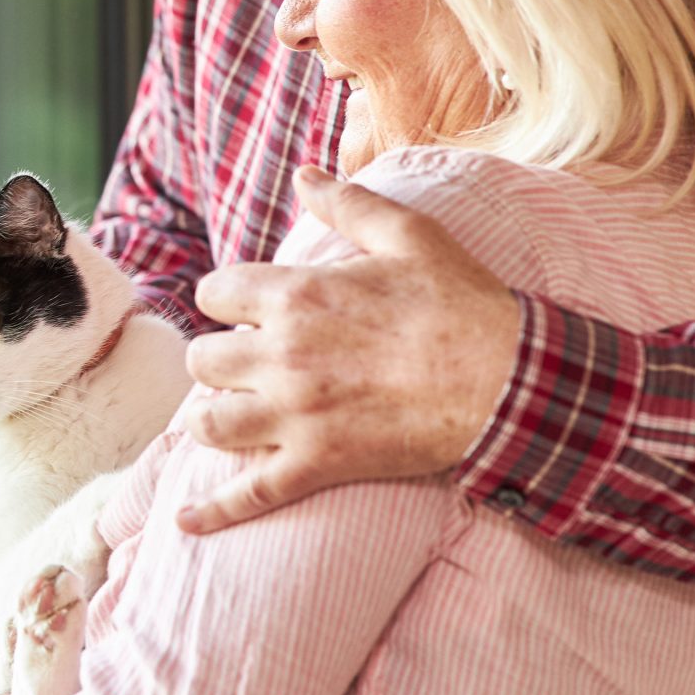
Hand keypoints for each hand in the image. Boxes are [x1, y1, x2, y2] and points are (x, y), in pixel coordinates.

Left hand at [177, 165, 520, 535]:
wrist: (509, 382)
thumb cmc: (462, 304)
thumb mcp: (409, 235)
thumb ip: (349, 202)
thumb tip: (306, 173)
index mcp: (295, 295)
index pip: (214, 293)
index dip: (225, 299)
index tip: (243, 308)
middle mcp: (281, 356)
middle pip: (204, 359)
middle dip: (218, 359)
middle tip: (243, 364)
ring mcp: (295, 415)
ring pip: (209, 423)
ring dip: (211, 418)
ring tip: (227, 415)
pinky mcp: (318, 464)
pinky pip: (250, 493)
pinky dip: (213, 511)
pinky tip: (186, 521)